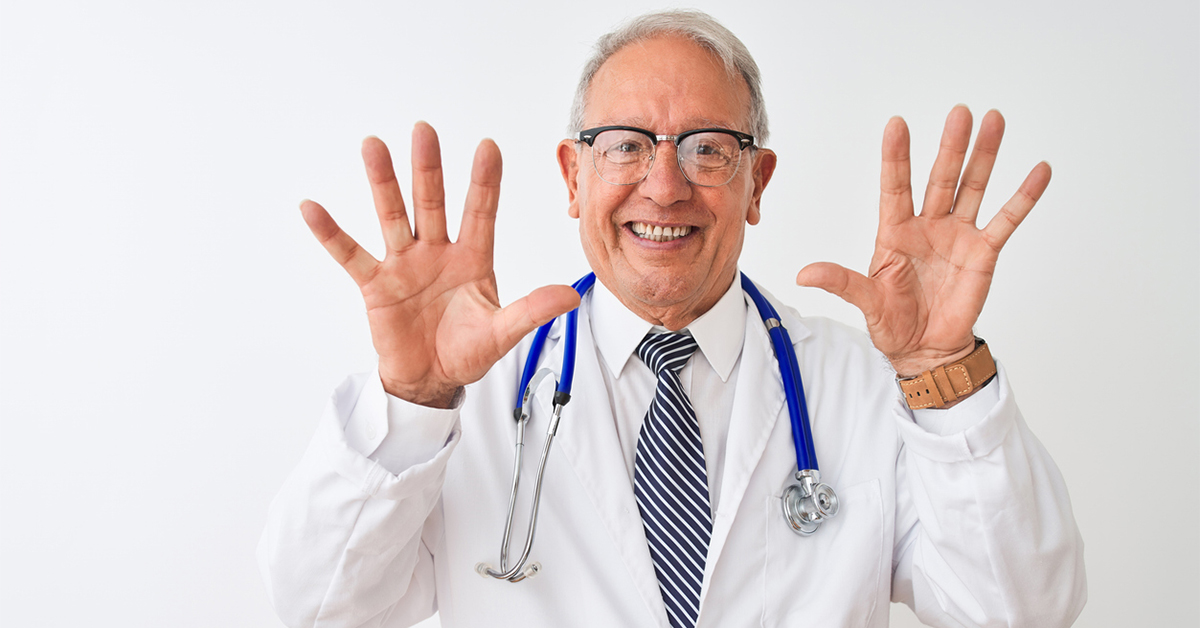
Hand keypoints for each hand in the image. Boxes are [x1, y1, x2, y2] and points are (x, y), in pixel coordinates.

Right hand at [301, 123, 580, 406]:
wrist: (430, 379)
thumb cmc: (467, 352)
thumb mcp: (503, 333)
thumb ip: (531, 312)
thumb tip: (570, 297)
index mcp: (473, 259)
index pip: (480, 212)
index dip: (484, 182)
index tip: (488, 146)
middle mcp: (437, 253)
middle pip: (432, 202)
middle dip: (428, 167)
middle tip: (424, 129)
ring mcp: (405, 265)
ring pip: (393, 216)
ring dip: (383, 182)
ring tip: (373, 145)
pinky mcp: (376, 285)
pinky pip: (350, 255)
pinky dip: (331, 233)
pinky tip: (312, 208)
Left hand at [796, 106, 1050, 376]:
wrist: (924, 349)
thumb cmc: (892, 323)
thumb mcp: (865, 301)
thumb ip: (840, 282)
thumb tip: (803, 275)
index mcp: (895, 233)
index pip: (895, 187)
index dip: (896, 157)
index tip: (896, 124)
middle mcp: (927, 226)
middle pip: (940, 178)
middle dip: (950, 146)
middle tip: (959, 112)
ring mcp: (957, 235)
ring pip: (972, 187)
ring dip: (984, 156)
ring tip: (994, 120)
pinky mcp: (983, 252)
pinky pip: (1006, 220)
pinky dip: (1023, 196)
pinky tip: (1039, 170)